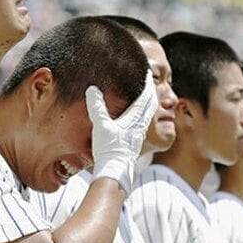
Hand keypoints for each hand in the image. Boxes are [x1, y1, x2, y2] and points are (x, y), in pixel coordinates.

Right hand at [85, 72, 157, 193]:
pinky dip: (141, 113)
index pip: (146, 96)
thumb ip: (97, 107)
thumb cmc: (109, 149)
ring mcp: (138, 134)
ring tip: (143, 96)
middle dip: (149, 91)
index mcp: (136, 118)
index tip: (147, 71)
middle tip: (146, 81)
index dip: (146, 83)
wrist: (115, 171)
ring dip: (147, 103)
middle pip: (150, 104)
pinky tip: (134, 118)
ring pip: (147, 113)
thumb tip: (92, 89)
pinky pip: (142, 122)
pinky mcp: (134, 141)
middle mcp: (140, 125)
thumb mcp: (101, 126)